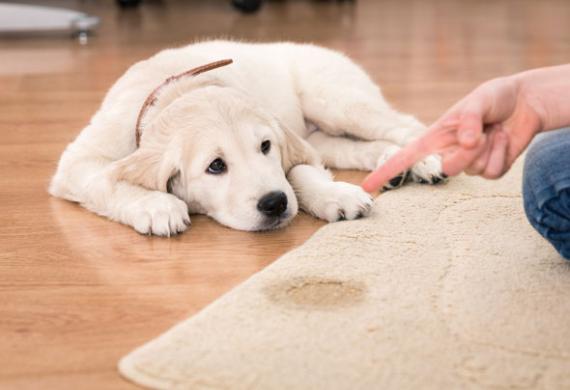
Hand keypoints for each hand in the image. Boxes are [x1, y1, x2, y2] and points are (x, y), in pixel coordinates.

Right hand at [362, 75, 542, 191]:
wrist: (526, 103)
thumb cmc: (495, 97)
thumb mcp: (480, 99)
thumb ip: (470, 120)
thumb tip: (465, 143)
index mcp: (435, 136)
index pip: (404, 157)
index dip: (385, 171)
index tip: (368, 187)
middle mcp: (448, 152)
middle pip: (447, 169)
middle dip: (465, 154)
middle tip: (482, 133)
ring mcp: (468, 163)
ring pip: (472, 171)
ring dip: (488, 148)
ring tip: (495, 130)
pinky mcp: (489, 169)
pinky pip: (492, 173)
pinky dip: (502, 154)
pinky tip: (504, 139)